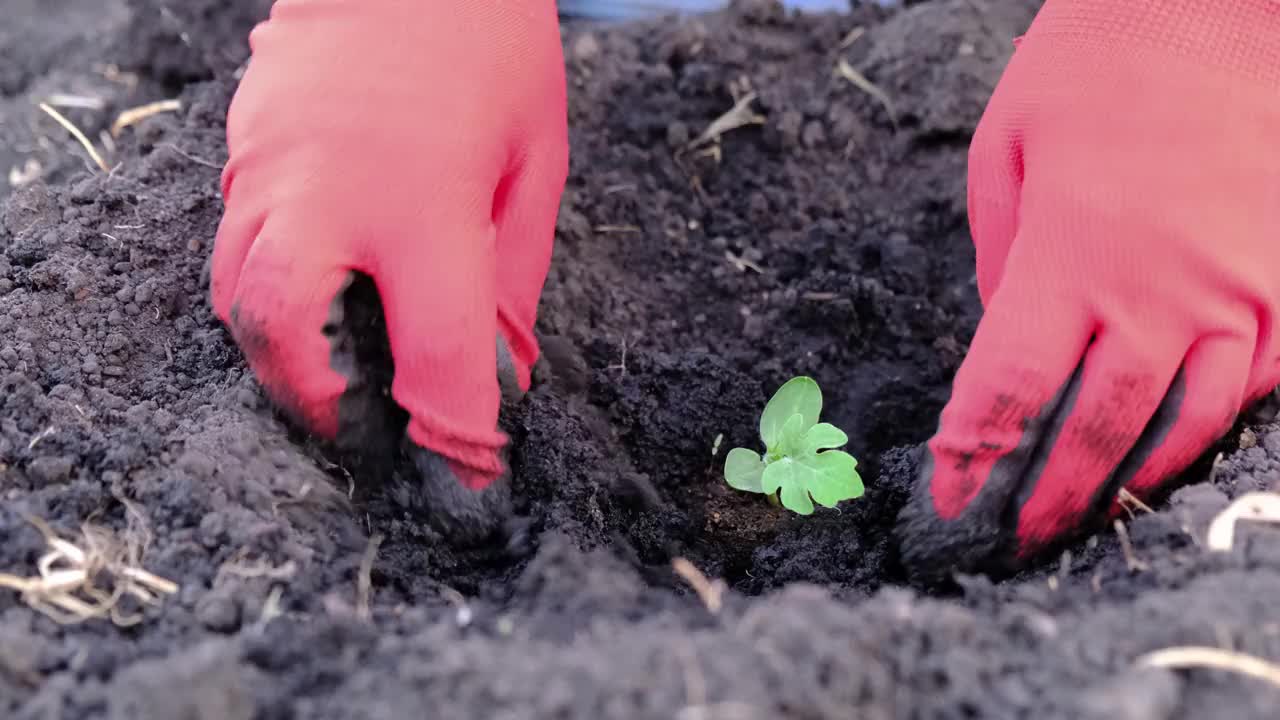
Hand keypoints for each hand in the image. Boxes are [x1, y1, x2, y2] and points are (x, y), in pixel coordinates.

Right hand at [210, 0, 566, 540]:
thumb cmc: (493, 45)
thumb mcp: (534, 162)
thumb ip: (512, 278)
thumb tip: (502, 373)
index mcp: (425, 203)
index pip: (436, 359)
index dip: (459, 436)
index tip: (474, 478)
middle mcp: (329, 191)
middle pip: (284, 338)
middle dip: (319, 406)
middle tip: (363, 427)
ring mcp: (268, 164)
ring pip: (235, 292)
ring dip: (279, 354)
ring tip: (332, 373)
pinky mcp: (242, 143)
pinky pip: (236, 236)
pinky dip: (265, 285)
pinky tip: (315, 287)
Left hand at [897, 0, 1279, 579]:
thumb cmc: (1100, 61)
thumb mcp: (1007, 148)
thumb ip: (1000, 258)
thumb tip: (1004, 338)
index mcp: (1071, 256)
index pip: (1009, 392)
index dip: (974, 459)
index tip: (949, 500)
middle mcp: (1160, 293)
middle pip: (1094, 432)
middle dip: (1047, 498)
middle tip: (1015, 541)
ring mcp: (1241, 295)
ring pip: (1184, 429)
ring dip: (1130, 486)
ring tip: (1089, 519)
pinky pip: (1259, 388)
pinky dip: (1212, 432)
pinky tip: (1175, 453)